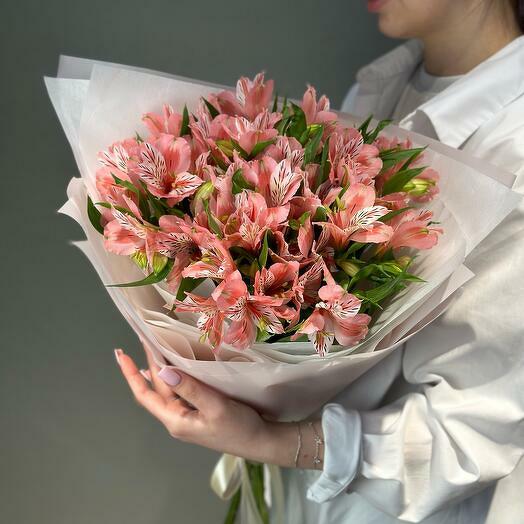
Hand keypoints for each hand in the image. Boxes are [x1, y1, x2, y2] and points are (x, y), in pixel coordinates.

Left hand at [114, 342, 313, 466]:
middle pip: (157, 388)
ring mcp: (188, 415)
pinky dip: (176, 374)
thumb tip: (163, 370)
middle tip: (145, 337)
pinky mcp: (200, 411)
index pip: (145, 395)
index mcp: (176, 419)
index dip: (130, 374)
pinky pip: (182, 390)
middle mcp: (177, 418)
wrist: (261, 442)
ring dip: (161, 368)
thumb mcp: (215, 407)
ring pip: (169, 388)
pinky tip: (177, 364)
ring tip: (155, 346)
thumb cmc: (238, 427)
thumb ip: (190, 388)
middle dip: (148, 364)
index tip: (120, 354)